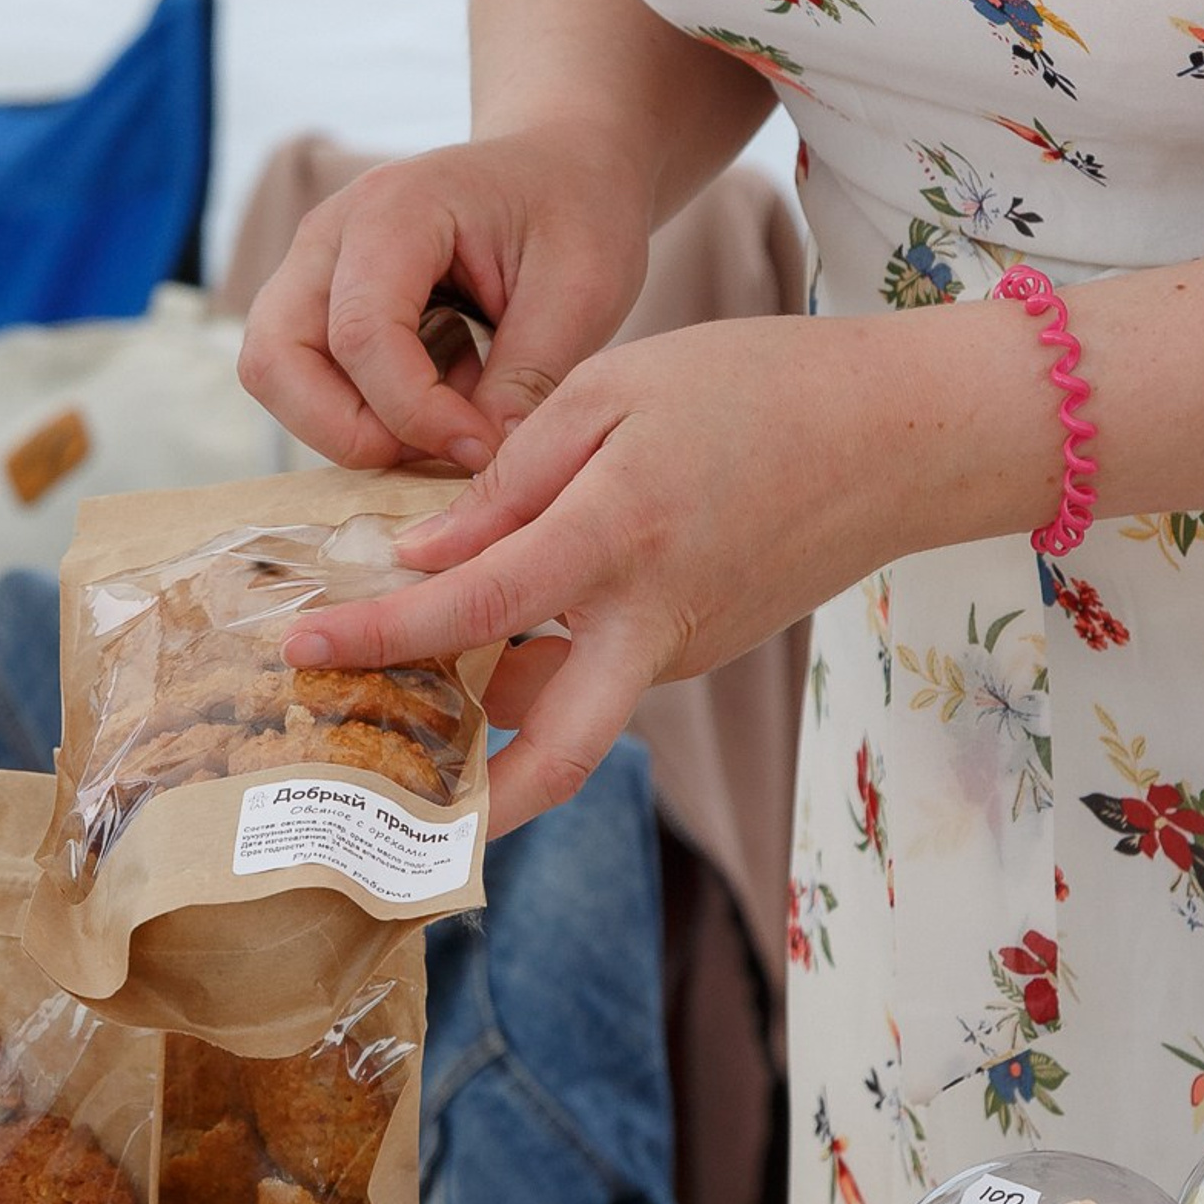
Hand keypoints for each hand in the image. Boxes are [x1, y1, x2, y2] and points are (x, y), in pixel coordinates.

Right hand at [237, 123, 656, 472]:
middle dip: (353, 433)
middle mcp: (330, 234)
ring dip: (350, 427)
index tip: (484, 449)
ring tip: (444, 418)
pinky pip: (301, 380)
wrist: (558, 167)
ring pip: (275, 376)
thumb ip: (528, 378)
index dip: (415, 414)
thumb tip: (482, 462)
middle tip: (441, 448)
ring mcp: (312, 267)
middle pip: (277, 360)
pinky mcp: (317, 302)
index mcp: (396, 208)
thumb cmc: (574, 211)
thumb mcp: (582, 289)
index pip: (362, 334)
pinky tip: (436, 397)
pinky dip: (358, 414)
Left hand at [281, 313, 1023, 832]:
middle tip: (380, 815)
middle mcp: (650, 623)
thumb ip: (511, 478)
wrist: (901, 435)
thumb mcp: (613, 392)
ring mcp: (682, 651)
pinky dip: (536, 668)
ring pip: (565, 709)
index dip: (377, 635)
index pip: (470, 610)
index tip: (302, 647)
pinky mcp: (702, 650)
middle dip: (467, 808)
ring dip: (487, 719)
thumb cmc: (757, 388)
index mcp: (616, 539)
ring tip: (395, 690)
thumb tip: (426, 555)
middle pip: (555, 757)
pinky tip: (485, 633)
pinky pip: (598, 673)